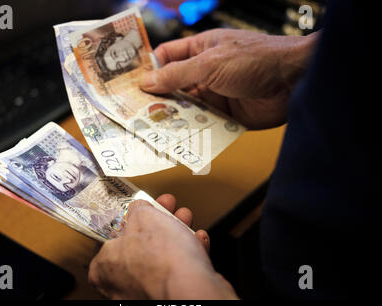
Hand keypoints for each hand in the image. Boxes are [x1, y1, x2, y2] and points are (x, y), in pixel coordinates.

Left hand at [88, 194, 237, 298]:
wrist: (192, 289)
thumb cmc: (161, 258)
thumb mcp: (144, 215)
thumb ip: (138, 209)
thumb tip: (140, 208)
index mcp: (104, 267)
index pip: (110, 238)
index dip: (129, 216)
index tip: (142, 206)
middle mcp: (122, 285)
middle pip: (140, 245)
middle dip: (159, 221)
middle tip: (168, 207)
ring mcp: (148, 292)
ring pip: (162, 257)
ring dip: (177, 233)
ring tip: (185, 218)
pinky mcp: (172, 296)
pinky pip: (179, 271)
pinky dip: (189, 254)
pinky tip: (197, 240)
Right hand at [140, 29, 317, 128]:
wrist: (293, 82)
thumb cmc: (255, 59)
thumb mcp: (210, 64)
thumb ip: (177, 75)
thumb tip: (147, 81)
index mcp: (199, 51)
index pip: (165, 58)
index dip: (147, 69)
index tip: (128, 85)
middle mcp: (204, 73)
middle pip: (172, 86)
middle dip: (155, 99)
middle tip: (133, 113)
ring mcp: (214, 95)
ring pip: (185, 108)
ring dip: (170, 118)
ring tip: (148, 129)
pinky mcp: (224, 116)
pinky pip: (201, 124)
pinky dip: (189, 131)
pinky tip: (174, 139)